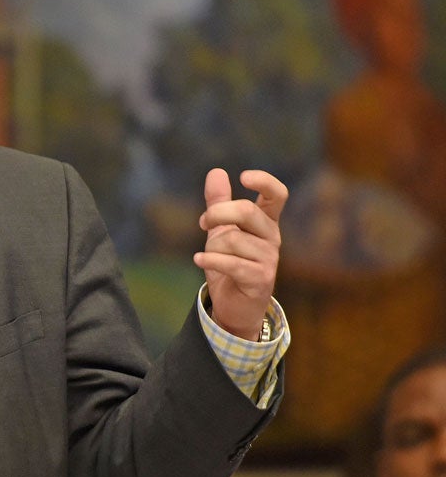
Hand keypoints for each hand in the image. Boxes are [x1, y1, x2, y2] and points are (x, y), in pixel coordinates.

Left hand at [193, 168, 287, 339]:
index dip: (264, 181)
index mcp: (266, 222)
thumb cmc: (230, 262)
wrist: (234, 304)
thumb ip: (219, 202)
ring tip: (208, 256)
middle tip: (203, 222)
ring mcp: (269, 259)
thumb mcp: (222, 229)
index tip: (243, 176)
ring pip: (232, 239)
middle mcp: (272, 238)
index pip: (277, 195)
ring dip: (212, 247)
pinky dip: (210, 260)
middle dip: (217, 213)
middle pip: (246, 211)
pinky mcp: (260, 279)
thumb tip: (216, 172)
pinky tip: (199, 260)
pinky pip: (231, 263)